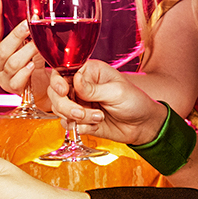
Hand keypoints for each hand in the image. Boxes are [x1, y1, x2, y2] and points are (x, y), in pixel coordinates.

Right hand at [0, 0, 44, 95]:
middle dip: (16, 36)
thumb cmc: (28, 59)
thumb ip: (21, 29)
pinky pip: (17, 81)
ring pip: (11, 64)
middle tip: (28, 24)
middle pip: (2, 49)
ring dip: (26, 52)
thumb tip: (31, 7)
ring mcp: (1, 77)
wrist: (36, 84)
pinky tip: (32, 64)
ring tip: (37, 44)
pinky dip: (25, 72)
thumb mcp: (22, 42)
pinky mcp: (11, 88)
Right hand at [46, 59, 167, 146]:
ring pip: (59, 110)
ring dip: (76, 118)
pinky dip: (81, 127)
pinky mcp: (80, 120)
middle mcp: (80, 86)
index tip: (63, 91)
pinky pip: (68, 124)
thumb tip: (75, 80)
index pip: (62, 72)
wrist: (142, 126)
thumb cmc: (134, 101)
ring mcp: (78, 103)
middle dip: (66, 106)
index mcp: (89, 71)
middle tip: (82, 113)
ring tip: (99, 118)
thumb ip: (93, 89)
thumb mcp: (116, 92)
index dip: (57, 82)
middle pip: (55, 93)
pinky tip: (97, 125)